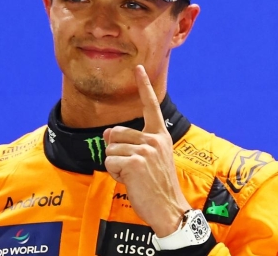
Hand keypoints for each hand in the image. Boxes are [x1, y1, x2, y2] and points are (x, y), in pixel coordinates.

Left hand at [103, 65, 191, 236]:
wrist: (169, 209)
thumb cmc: (158, 186)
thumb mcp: (150, 159)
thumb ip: (132, 143)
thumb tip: (107, 133)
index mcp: (160, 136)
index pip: (151, 106)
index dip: (143, 86)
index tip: (138, 68)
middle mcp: (154, 139)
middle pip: (115, 133)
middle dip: (114, 151)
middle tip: (132, 169)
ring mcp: (145, 150)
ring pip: (110, 149)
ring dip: (115, 165)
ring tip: (134, 177)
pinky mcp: (135, 162)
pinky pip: (109, 161)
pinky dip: (114, 174)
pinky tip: (130, 182)